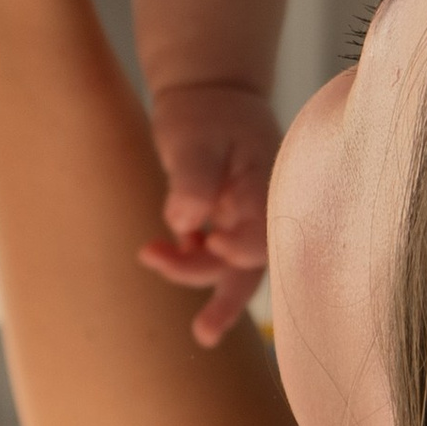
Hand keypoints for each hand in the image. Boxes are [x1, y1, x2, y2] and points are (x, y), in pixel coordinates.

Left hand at [140, 79, 280, 345]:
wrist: (206, 90)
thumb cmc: (203, 111)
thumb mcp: (194, 138)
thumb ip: (194, 179)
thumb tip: (186, 222)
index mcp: (266, 186)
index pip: (263, 234)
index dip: (238, 249)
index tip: (209, 241)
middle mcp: (261, 208)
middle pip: (251, 264)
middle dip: (228, 301)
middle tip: (204, 334)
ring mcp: (245, 217)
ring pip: (228, 265)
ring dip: (193, 273)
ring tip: (160, 273)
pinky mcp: (227, 221)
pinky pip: (214, 254)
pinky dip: (190, 259)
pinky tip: (163, 249)